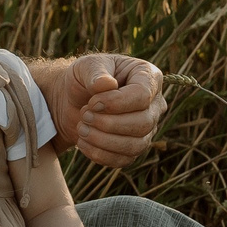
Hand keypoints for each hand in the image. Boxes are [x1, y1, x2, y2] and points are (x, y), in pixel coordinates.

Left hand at [55, 54, 166, 171]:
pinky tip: (82, 143)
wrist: (72, 99)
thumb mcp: (86, 66)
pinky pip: (125, 159)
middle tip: (84, 115)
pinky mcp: (134, 147)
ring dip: (103, 141)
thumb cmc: (84, 78)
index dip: (116, 103)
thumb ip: (95, 72)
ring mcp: (147, 128)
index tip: (92, 102)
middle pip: (143, 123)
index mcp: (148, 77)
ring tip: (82, 128)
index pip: (142, 96)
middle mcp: (154, 104)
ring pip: (136, 145)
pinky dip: (100, 154)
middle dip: (109, 123)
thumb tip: (107, 84)